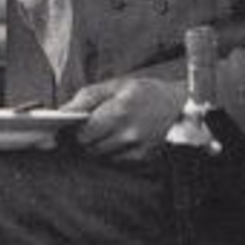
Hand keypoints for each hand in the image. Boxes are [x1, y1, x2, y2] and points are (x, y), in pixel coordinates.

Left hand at [62, 77, 187, 162]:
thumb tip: (62, 111)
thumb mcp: (117, 85)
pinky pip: (115, 159)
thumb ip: (87, 97)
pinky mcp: (143, 158)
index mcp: (120, 109)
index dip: (75, 128)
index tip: (74, 123)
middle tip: (94, 124)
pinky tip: (123, 136)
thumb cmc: (147, 92)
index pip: (83, 131)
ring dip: (99, 144)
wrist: (182, 106)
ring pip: (100, 154)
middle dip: (86, 136)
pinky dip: (113, 150)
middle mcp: (129, 132)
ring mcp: (137, 147)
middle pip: (89, 146)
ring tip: (111, 128)